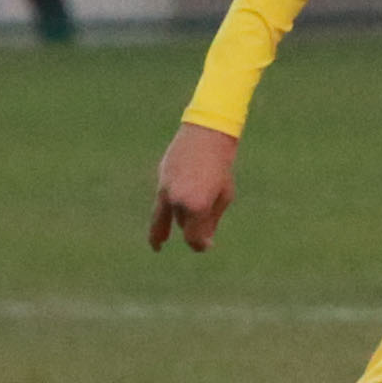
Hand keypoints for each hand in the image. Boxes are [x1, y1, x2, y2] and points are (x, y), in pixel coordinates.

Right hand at [149, 122, 238, 251]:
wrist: (206, 135)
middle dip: (192, 230)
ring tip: (162, 241)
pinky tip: (157, 236)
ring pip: (170, 216)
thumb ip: (211, 220)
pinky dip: (160, 218)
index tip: (206, 247)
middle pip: (183, 225)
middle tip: (202, 236)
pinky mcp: (161, 179)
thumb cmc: (221, 167)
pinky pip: (160, 204)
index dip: (200, 245)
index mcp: (197, 205)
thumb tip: (204, 242)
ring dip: (178, 220)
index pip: (193, 236)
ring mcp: (166, 189)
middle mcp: (177, 200)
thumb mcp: (224, 196)